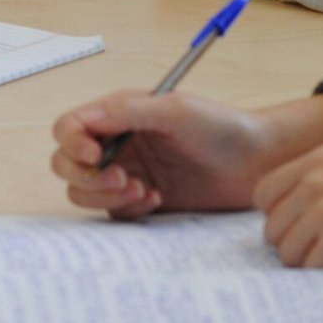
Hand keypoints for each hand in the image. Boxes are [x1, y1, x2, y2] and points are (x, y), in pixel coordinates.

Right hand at [51, 92, 322, 219]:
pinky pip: (113, 212)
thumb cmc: (220, 126)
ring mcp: (126, 173)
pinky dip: (127, 208)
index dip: (71, 143)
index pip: (70, 127)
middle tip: (122, 178)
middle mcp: (117, 143)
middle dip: (86, 176)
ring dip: (105, 195)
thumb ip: (128, 112)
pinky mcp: (140, 200)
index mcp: (118, 114)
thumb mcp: (175, 110)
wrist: (256, 162)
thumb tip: (87, 120)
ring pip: (84, 191)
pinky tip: (156, 198)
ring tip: (142, 190)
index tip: (93, 155)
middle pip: (66, 163)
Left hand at [253, 146, 322, 286]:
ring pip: (287, 253)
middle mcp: (316, 177)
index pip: (264, 196)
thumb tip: (277, 229)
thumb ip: (316, 192)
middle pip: (271, 229)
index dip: (284, 221)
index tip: (310, 233)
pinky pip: (309, 270)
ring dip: (312, 265)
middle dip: (296, 248)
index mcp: (318, 159)